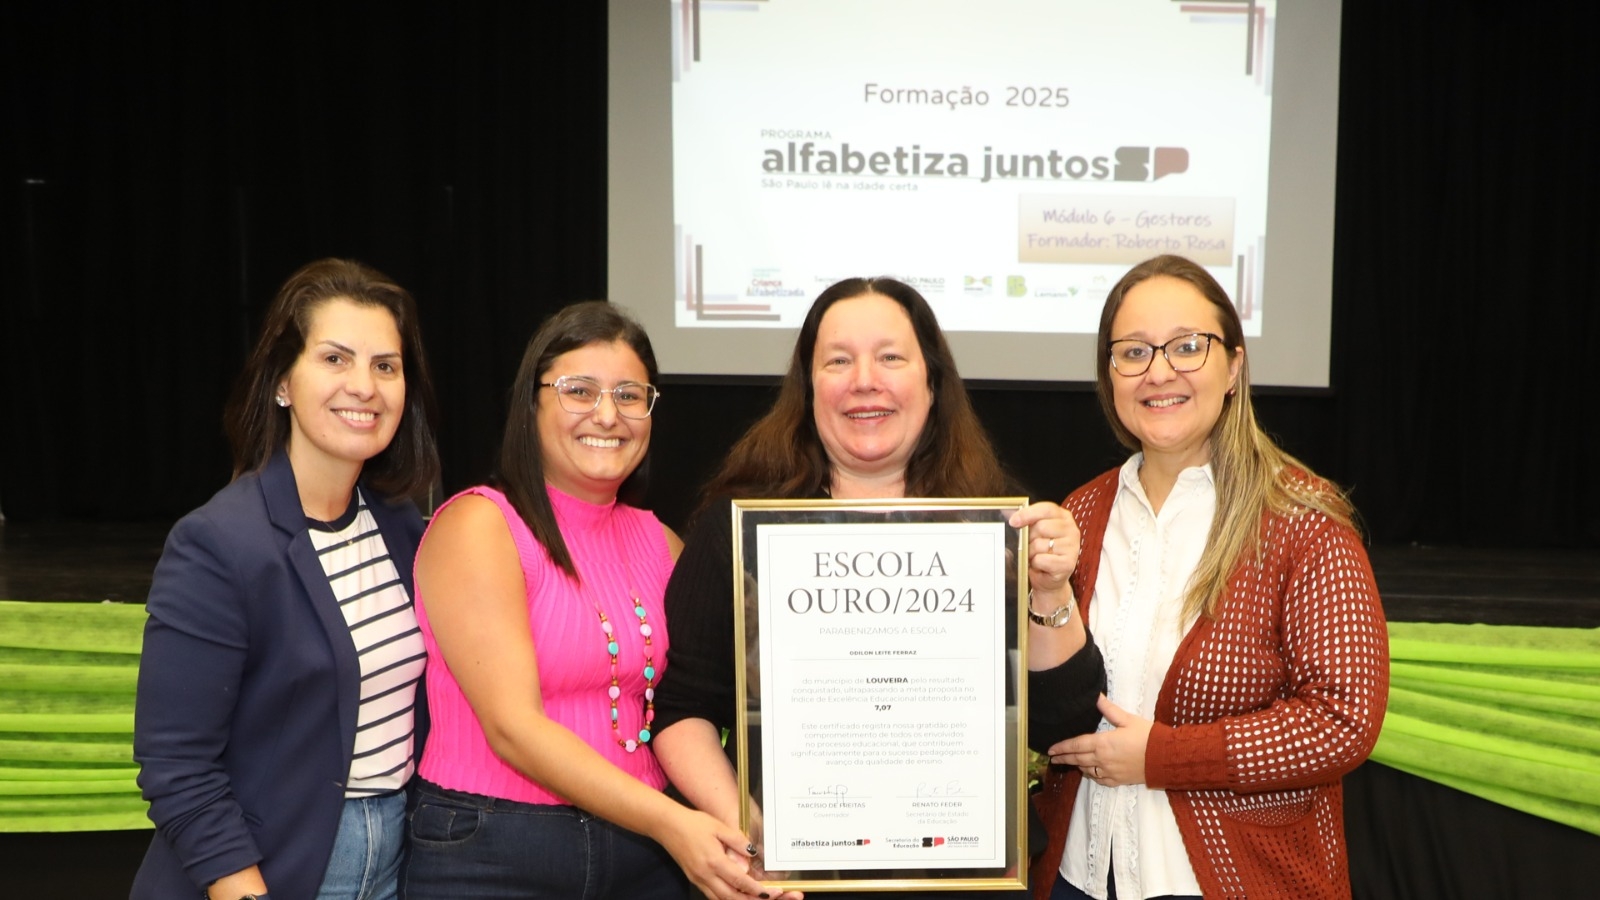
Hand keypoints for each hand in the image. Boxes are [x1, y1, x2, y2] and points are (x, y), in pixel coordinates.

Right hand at [659, 806, 798, 899]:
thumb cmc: (694, 823)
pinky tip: (737, 896)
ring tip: (756, 898)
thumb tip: (753, 853)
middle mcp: (706, 875)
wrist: (667, 826)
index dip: (757, 890)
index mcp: (714, 861)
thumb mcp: (719, 827)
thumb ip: (737, 841)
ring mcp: (698, 880)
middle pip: (732, 898)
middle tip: (769, 898)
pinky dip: (727, 899)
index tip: (773, 892)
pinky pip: (713, 896)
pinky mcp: (694, 880)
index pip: (740, 881)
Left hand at [1009, 501, 1080, 599]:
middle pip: (1041, 527)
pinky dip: (1036, 564)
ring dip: (1031, 553)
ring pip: (1039, 544)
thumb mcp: (1034, 533)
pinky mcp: (1068, 564)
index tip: (1013, 522)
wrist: (1049, 579)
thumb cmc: (1041, 553)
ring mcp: (1072, 547)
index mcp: (1064, 517)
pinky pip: (1041, 559)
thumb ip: (1025, 521)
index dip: (1028, 514)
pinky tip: (1041, 566)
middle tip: (1031, 546)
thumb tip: (1006, 512)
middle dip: (1029, 538)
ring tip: (1036, 557)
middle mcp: (1071, 530)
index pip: (1046, 509)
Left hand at [1047, 694, 1150, 786]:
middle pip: (1077, 759)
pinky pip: (1098, 780)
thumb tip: (1097, 697)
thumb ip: (1109, 710)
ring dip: (1077, 766)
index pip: (1076, 745)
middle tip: (1053, 759)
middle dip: (1064, 758)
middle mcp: (1102, 760)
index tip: (1051, 749)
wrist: (1164, 758)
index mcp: (1102, 743)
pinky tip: (1089, 772)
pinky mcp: (1117, 781)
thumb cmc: (1148, 737)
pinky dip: (1091, 775)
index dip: (1062, 747)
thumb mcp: (1128, 719)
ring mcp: (1109, 772)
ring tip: (1069, 763)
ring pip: (1086, 770)